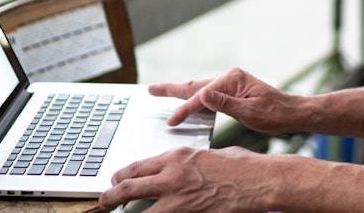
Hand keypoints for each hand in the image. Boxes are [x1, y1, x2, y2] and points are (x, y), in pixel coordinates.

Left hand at [98, 146, 269, 212]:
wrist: (259, 181)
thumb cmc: (241, 166)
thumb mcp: (208, 155)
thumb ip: (187, 163)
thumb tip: (177, 169)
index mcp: (177, 156)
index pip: (137, 167)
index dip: (122, 176)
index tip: (116, 182)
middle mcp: (172, 176)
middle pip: (129, 187)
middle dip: (111, 196)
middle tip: (104, 202)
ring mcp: (178, 199)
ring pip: (139, 211)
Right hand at [151, 67, 297, 133]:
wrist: (292, 114)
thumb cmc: (275, 114)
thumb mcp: (250, 112)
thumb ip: (225, 104)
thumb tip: (203, 94)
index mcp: (233, 79)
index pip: (202, 96)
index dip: (185, 110)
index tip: (171, 121)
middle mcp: (230, 78)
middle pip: (195, 85)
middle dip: (172, 89)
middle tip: (151, 90)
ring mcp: (231, 84)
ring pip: (200, 89)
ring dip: (181, 93)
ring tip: (161, 92)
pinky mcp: (232, 92)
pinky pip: (208, 95)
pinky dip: (194, 99)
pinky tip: (187, 104)